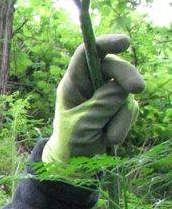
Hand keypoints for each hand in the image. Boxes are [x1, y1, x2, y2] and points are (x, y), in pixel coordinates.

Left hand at [42, 34, 144, 165]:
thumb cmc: (70, 143)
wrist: (75, 166)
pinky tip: (110, 139)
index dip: (105, 43)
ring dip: (120, 117)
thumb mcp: (82, 125)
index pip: (87, 54)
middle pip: (113, 68)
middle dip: (127, 77)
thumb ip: (100, 105)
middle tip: (138, 89)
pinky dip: (124, 125)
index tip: (125, 43)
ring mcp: (106, 96)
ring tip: (107, 138)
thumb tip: (122, 88)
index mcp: (73, 83)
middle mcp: (90, 85)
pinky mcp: (118, 108)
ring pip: (126, 93)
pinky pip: (130, 109)